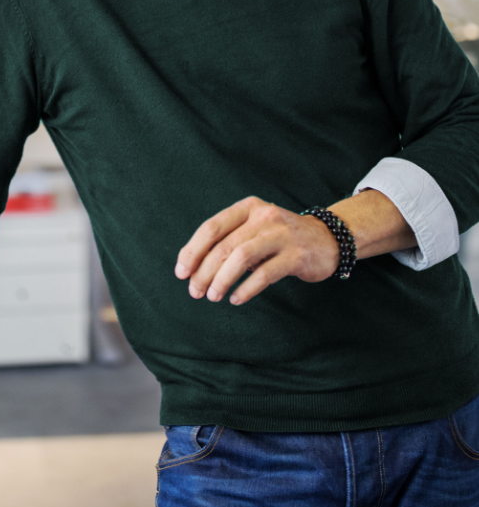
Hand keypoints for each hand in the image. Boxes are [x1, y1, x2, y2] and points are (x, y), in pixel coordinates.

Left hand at [174, 196, 339, 305]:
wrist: (326, 239)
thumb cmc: (279, 238)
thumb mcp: (253, 230)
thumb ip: (228, 241)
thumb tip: (192, 268)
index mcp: (248, 207)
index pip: (211, 227)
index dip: (192, 250)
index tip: (181, 272)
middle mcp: (264, 216)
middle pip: (224, 245)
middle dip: (204, 271)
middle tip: (195, 291)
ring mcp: (281, 234)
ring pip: (242, 257)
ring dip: (222, 280)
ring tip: (212, 296)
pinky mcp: (296, 255)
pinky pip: (265, 274)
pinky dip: (246, 288)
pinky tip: (236, 298)